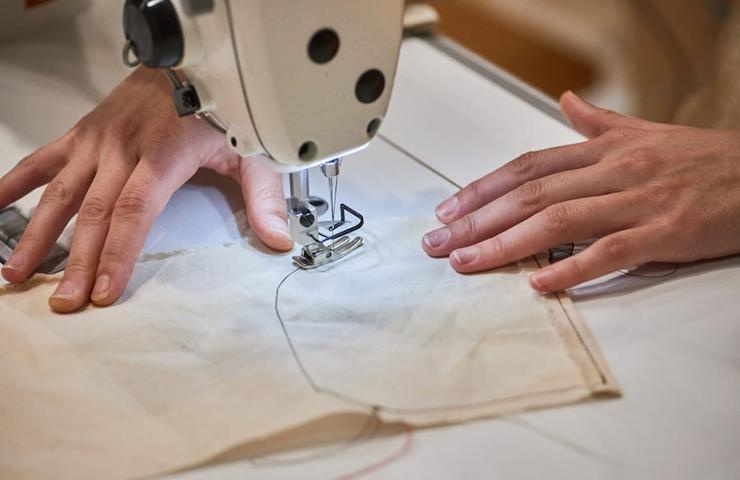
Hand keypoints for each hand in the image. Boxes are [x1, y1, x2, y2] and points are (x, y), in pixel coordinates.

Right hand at [0, 66, 292, 312]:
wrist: (189, 59)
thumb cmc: (220, 107)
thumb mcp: (252, 151)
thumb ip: (265, 197)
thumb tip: (279, 241)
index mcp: (164, 154)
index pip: (135, 210)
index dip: (118, 252)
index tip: (103, 290)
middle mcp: (122, 148)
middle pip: (95, 211)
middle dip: (77, 260)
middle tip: (62, 301)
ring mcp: (97, 140)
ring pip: (60, 191)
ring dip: (35, 233)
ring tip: (14, 273)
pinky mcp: (83, 134)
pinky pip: (42, 160)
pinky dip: (13, 184)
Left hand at [422, 91, 739, 291]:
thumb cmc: (703, 160)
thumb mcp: (646, 132)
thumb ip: (599, 123)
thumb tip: (567, 103)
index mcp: (604, 150)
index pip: (528, 167)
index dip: (483, 188)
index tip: (449, 208)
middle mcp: (613, 171)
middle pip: (529, 194)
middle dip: (477, 219)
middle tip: (439, 242)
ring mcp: (636, 202)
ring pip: (557, 221)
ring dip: (505, 243)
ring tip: (467, 261)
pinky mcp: (663, 233)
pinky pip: (608, 252)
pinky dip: (570, 269)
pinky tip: (537, 284)